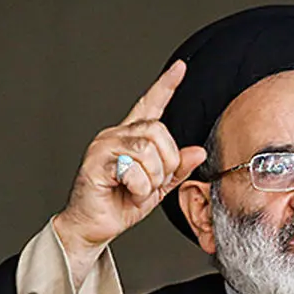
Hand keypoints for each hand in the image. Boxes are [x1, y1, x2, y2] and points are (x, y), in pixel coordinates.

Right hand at [53, 60, 206, 274]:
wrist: (94, 227)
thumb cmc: (120, 204)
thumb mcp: (158, 187)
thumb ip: (178, 169)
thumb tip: (198, 151)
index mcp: (132, 136)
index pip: (151, 104)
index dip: (166, 85)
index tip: (180, 67)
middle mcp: (116, 134)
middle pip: (158, 131)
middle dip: (166, 162)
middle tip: (154, 182)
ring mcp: (104, 145)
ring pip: (148, 151)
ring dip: (152, 179)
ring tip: (138, 189)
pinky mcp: (95, 161)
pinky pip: (133, 170)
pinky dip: (138, 188)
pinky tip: (126, 193)